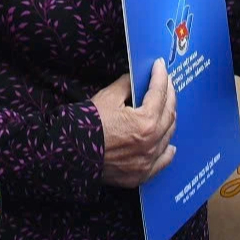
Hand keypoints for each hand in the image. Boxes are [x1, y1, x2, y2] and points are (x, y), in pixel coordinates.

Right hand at [94, 62, 176, 187]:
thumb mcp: (108, 97)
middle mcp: (151, 143)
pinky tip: (170, 145)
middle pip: (169, 113)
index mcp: (146, 122)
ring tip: (166, 107)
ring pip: (168, 135)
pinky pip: (161, 161)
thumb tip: (135, 80)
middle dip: (169, 94)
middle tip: (166, 83)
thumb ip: (126, 85)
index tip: (160, 66)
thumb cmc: (87, 125)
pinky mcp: (140, 174)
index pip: (159, 93)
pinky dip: (167, 151)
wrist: (70, 154)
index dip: (161, 76)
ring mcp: (147, 160)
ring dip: (169, 118)